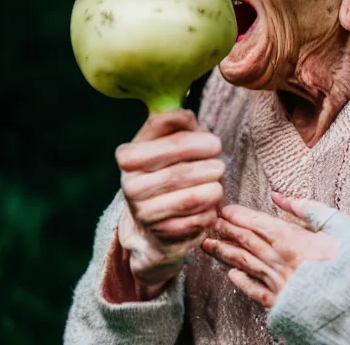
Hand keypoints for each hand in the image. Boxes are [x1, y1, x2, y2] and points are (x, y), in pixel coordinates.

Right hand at [115, 109, 224, 298]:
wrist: (155, 215)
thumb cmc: (167, 165)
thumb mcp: (166, 139)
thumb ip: (175, 122)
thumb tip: (186, 115)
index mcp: (127, 156)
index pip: (171, 144)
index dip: (198, 143)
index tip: (216, 143)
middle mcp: (129, 186)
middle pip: (183, 172)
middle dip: (211, 167)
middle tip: (221, 164)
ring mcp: (144, 214)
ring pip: (193, 198)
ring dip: (214, 188)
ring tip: (217, 182)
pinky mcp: (163, 235)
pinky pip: (200, 219)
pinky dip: (212, 209)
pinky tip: (209, 203)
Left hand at [201, 192, 337, 307]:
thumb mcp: (338, 225)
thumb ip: (308, 208)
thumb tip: (279, 196)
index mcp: (293, 240)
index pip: (257, 224)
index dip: (239, 216)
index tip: (224, 209)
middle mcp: (280, 261)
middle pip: (246, 242)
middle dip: (226, 231)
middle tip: (209, 222)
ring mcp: (279, 284)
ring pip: (245, 264)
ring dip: (224, 253)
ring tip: (207, 245)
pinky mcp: (282, 305)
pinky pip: (255, 293)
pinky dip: (241, 283)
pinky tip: (231, 276)